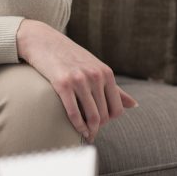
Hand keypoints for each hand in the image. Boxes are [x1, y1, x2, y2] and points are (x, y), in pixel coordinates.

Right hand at [16, 19, 139, 141]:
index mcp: (106, 73)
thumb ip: (114, 88)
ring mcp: (79, 80)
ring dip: (89, 130)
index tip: (100, 123)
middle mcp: (95, 76)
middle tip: (91, 132)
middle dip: (98, 127)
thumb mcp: (94, 68)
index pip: (117, 108)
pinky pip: (74, 112)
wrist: (42, 41)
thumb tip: (134, 105)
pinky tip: (77, 129)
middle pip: (104, 114)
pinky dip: (77, 125)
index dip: (109, 120)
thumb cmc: (69, 56)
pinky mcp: (62, 83)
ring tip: (86, 134)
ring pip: (91, 116)